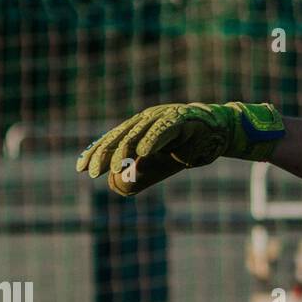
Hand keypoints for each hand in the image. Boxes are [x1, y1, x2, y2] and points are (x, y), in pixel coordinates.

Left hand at [76, 101, 284, 195]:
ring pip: (138, 131)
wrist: (221, 133)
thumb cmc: (187, 147)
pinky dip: (153, 139)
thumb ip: (141, 173)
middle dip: (104, 154)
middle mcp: (148, 118)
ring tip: (112, 169)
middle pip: (120, 135)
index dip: (96, 153)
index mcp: (139, 126)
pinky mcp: (183, 118)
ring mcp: (165, 116)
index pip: (112, 139)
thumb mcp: (160, 164)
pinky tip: (142, 153)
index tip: (81, 169)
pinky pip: (165, 128)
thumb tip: (120, 185)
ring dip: (124, 150)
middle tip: (93, 173)